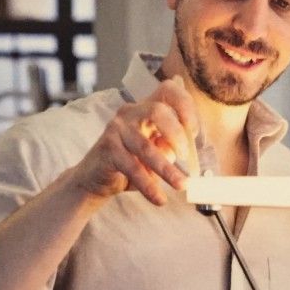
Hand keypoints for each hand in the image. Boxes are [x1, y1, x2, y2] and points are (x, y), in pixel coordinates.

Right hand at [72, 75, 199, 207]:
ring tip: (182, 185)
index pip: (168, 90)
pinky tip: (160, 199)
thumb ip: (171, 143)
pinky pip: (132, 168)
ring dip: (167, 169)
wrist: (96, 178)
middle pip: (157, 111)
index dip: (185, 105)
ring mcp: (117, 129)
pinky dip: (149, 186)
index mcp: (146, 108)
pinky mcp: (108, 149)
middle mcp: (130, 113)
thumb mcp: (155, 150)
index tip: (194, 130)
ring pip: (145, 147)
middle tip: (185, 156)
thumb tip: (189, 145)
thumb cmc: (130, 162)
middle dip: (177, 134)